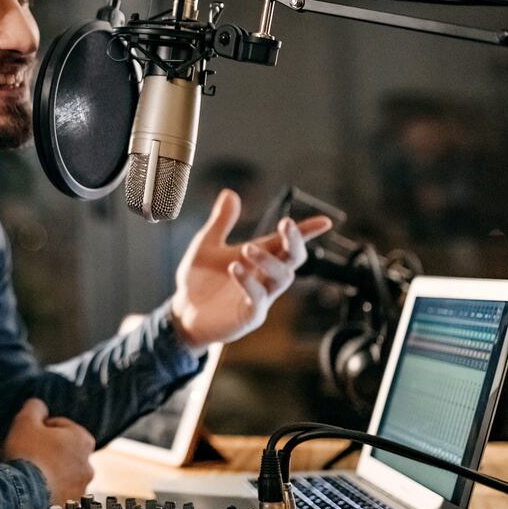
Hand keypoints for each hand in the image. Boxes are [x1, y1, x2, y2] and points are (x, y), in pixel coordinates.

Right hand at [2, 398, 94, 504]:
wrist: (23, 495)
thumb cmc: (27, 454)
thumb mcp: (25, 421)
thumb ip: (35, 408)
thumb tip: (39, 406)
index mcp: (82, 440)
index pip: (61, 426)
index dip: (42, 427)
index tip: (30, 435)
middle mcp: (88, 465)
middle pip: (65, 451)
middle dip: (49, 451)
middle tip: (29, 455)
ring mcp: (81, 488)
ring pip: (64, 474)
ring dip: (51, 472)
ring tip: (30, 476)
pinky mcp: (72, 507)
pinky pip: (60, 494)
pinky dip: (50, 491)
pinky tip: (35, 491)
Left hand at [169, 189, 331, 347]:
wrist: (183, 311)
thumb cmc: (199, 280)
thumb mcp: (206, 245)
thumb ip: (220, 222)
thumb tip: (230, 192)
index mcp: (259, 257)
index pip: (287, 242)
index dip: (306, 232)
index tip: (325, 222)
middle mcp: (265, 276)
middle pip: (293, 258)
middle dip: (294, 241)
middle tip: (285, 224)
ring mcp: (262, 297)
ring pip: (282, 278)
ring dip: (268, 261)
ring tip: (246, 248)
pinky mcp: (250, 315)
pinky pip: (258, 299)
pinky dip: (249, 283)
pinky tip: (235, 268)